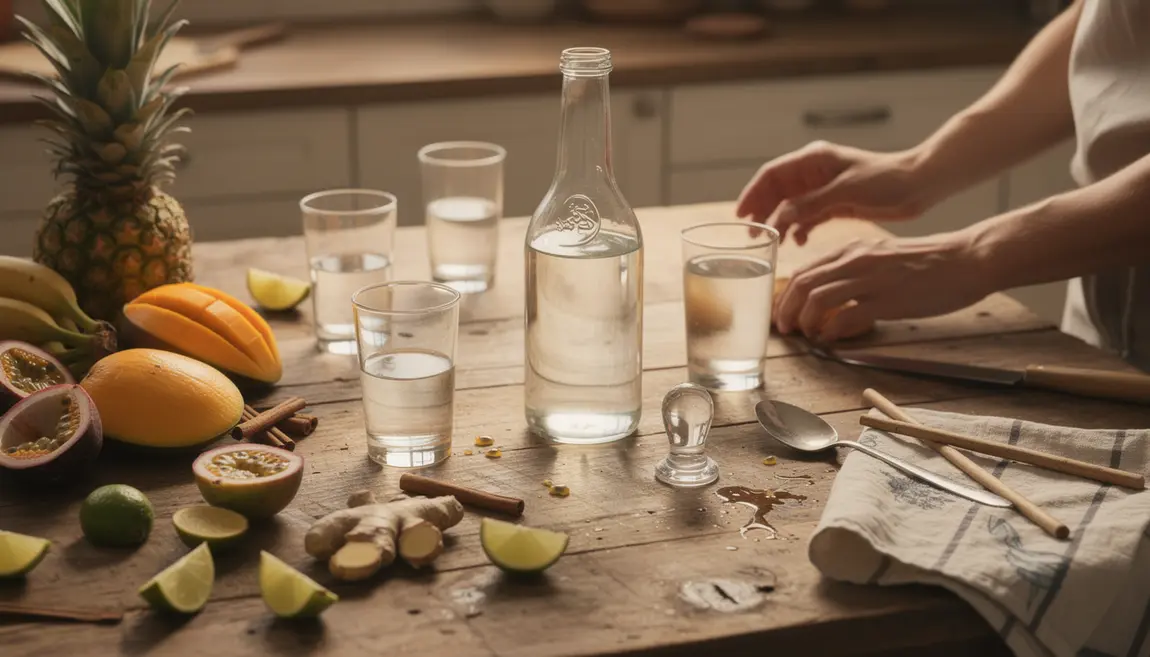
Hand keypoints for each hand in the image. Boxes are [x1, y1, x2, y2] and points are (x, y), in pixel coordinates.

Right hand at [735, 141, 935, 244]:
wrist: (920, 185)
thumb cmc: (886, 180)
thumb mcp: (844, 192)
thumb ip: (810, 204)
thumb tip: (779, 217)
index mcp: (814, 159)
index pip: (772, 174)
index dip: (753, 193)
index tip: (741, 215)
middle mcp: (816, 171)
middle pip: (778, 191)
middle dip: (763, 211)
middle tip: (752, 235)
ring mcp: (825, 188)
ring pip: (792, 206)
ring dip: (780, 222)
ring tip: (772, 242)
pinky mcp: (837, 203)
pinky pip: (809, 216)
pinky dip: (801, 228)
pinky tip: (799, 241)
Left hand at [774, 232, 992, 340]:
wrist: (967, 259)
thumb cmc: (928, 263)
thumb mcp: (882, 256)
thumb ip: (855, 270)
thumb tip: (832, 295)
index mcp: (853, 250)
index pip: (804, 271)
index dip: (787, 296)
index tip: (784, 313)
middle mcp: (856, 260)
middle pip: (803, 284)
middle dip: (787, 310)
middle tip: (785, 329)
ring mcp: (871, 279)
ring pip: (818, 299)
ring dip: (806, 321)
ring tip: (807, 335)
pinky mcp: (888, 299)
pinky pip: (846, 316)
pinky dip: (832, 330)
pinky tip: (831, 339)